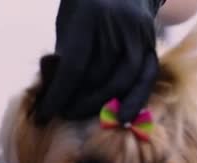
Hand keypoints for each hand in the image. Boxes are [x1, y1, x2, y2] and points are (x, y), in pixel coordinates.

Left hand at [37, 0, 164, 123]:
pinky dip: (135, 100)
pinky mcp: (152, 44)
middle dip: (77, 102)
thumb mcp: (67, 21)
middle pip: (98, 77)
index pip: (74, 67)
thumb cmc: (85, 6)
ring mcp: (138, 34)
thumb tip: (54, 93)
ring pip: (122, 81)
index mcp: (89, 16)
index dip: (59, 95)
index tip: (44, 115)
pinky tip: (122, 117)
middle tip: (63, 113)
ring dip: (100, 105)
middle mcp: (118, 25)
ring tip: (82, 114)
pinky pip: (146, 78)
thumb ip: (63, 54)